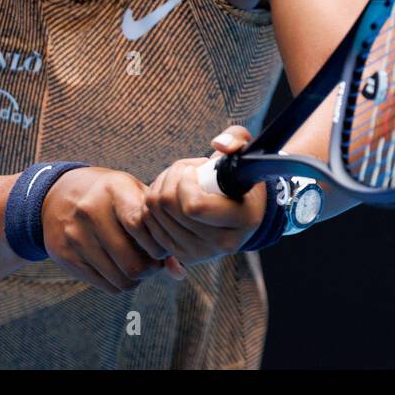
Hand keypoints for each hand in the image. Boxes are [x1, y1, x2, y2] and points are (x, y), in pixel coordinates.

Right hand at [40, 166, 185, 294]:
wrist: (59, 195)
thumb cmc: (112, 198)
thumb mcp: (135, 197)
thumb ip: (160, 226)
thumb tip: (178, 272)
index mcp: (114, 190)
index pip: (142, 227)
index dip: (158, 245)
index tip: (162, 246)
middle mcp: (90, 211)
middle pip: (134, 264)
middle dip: (151, 269)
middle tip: (153, 262)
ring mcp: (75, 235)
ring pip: (121, 279)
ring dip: (137, 278)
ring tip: (138, 264)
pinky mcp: (65, 256)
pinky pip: (106, 285)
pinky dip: (120, 282)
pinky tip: (120, 267)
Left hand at [143, 128, 267, 265]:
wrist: (242, 211)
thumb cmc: (241, 178)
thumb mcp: (245, 153)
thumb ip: (236, 139)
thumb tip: (218, 145)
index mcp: (242, 220)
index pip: (194, 206)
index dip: (186, 182)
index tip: (194, 170)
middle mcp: (221, 244)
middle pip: (170, 209)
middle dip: (170, 179)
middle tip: (183, 170)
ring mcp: (200, 253)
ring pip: (155, 215)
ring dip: (159, 189)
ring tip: (177, 181)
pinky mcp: (182, 255)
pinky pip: (149, 225)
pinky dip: (152, 205)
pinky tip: (168, 195)